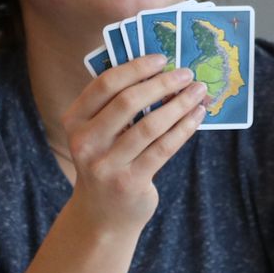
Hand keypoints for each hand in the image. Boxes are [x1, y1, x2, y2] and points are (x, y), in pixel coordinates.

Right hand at [59, 55, 206, 234]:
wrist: (102, 214)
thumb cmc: (107, 161)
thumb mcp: (100, 133)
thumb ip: (117, 105)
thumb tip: (160, 71)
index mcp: (75, 120)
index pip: (104, 85)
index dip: (135, 68)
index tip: (161, 58)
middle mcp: (85, 142)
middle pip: (127, 102)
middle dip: (162, 83)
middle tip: (186, 74)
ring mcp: (106, 165)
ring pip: (150, 125)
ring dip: (179, 104)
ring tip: (198, 92)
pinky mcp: (129, 182)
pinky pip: (163, 148)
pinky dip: (184, 128)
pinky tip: (197, 116)